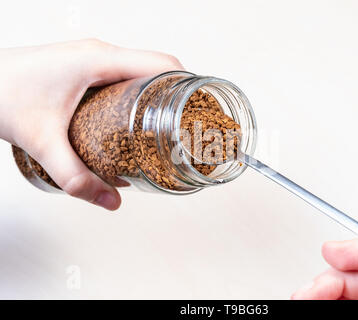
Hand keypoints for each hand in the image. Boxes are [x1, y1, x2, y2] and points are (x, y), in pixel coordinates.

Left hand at [0, 39, 182, 209]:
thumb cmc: (0, 95)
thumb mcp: (43, 142)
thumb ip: (77, 177)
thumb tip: (112, 201)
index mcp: (99, 59)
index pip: (162, 64)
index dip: (188, 87)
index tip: (201, 111)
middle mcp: (100, 52)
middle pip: (158, 66)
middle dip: (178, 94)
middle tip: (187, 126)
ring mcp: (92, 57)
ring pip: (141, 68)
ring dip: (159, 93)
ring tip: (168, 125)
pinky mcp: (84, 65)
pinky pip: (125, 73)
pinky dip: (140, 91)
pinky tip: (137, 117)